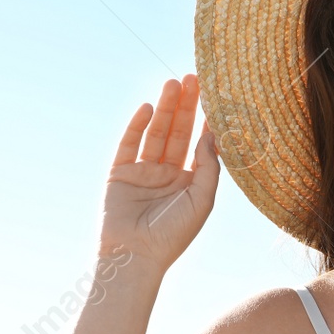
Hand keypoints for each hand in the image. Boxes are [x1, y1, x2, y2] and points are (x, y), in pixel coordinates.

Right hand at [100, 74, 220, 270]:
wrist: (135, 256)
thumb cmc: (173, 235)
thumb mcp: (202, 200)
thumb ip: (209, 167)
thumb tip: (212, 135)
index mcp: (189, 183)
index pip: (199, 145)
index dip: (206, 120)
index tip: (214, 96)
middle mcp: (167, 175)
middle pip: (178, 132)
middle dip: (186, 105)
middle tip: (193, 77)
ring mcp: (142, 173)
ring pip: (156, 134)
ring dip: (164, 108)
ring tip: (174, 83)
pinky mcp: (119, 174)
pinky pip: (129, 145)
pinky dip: (137, 126)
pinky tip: (148, 107)